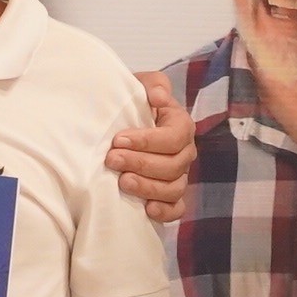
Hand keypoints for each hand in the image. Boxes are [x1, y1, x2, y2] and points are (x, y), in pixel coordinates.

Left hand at [107, 72, 196, 225]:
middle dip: (141, 163)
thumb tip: (159, 97)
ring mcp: (179, 176)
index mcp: (180, 125)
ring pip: (174, 188)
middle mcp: (184, 152)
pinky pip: (177, 209)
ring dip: (148, 187)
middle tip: (112, 160)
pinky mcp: (171, 196)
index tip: (119, 139)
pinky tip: (146, 209)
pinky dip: (165, 212)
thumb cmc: (129, 105)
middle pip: (174, 165)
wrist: (117, 125)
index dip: (148, 140)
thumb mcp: (139, 86)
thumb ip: (153, 84)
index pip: (175, 136)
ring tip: (122, 182)